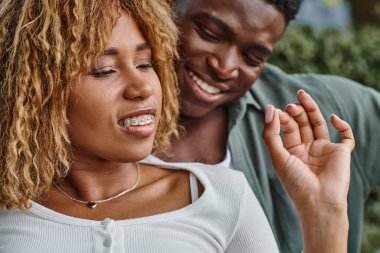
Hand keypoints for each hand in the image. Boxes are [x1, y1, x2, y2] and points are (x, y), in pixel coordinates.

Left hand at [262, 89, 354, 252]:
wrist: (318, 202)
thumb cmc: (295, 183)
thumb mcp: (278, 157)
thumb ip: (271, 134)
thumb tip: (268, 108)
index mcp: (292, 151)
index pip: (287, 128)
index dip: (282, 118)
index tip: (276, 110)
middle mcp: (308, 149)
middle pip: (302, 123)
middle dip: (296, 112)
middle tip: (290, 104)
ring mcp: (325, 150)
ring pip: (319, 124)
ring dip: (312, 110)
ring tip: (302, 95)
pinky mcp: (341, 153)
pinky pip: (345, 135)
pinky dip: (341, 125)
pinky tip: (331, 118)